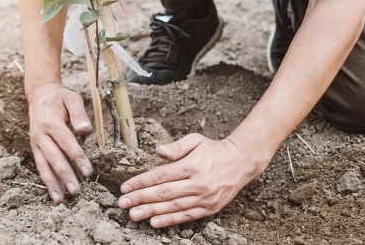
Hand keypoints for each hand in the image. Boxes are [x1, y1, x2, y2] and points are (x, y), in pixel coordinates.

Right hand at [28, 83, 93, 202]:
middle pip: (53, 157)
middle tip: (76, 190)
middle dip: (64, 175)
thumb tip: (85, 130)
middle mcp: (40, 134)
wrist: (39, 96)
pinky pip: (41, 166)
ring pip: (44, 165)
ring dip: (52, 183)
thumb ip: (79, 113)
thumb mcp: (71, 98)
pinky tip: (55, 192)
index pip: (66, 142)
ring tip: (61, 199)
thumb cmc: (59, 98)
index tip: (88, 171)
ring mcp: (35, 143)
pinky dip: (47, 180)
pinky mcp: (35, 148)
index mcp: (51, 122)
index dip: (77, 157)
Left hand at [118, 133, 267, 226]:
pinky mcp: (209, 208)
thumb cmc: (214, 149)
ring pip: (173, 207)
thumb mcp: (195, 140)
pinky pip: (186, 216)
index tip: (125, 187)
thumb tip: (157, 150)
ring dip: (151, 212)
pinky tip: (154, 223)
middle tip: (122, 203)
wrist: (242, 162)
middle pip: (163, 193)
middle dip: (140, 199)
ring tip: (133, 215)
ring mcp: (204, 198)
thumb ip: (176, 147)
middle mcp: (197, 183)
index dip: (141, 182)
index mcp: (191, 165)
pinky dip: (170, 221)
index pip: (161, 175)